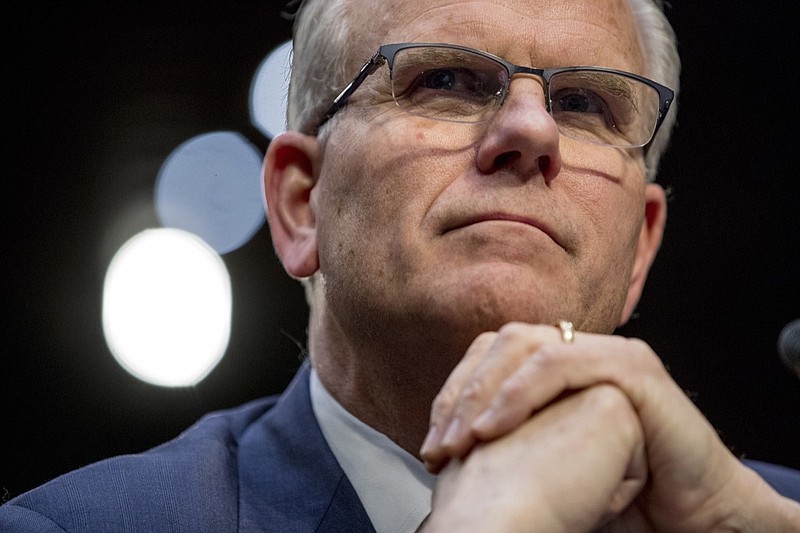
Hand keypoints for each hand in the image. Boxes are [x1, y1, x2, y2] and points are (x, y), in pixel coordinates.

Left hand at [420, 322, 799, 530]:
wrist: (689, 514)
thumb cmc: (619, 493)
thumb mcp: (545, 463)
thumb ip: (505, 441)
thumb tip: (440, 450)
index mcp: (553, 368)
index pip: (487, 359)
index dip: (453, 396)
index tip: (430, 446)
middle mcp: (578, 350)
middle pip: (500, 346)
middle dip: (461, 394)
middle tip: (438, 445)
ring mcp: (606, 353)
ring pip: (525, 347)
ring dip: (483, 392)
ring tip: (461, 439)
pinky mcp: (631, 367)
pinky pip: (561, 364)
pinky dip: (520, 392)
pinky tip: (493, 426)